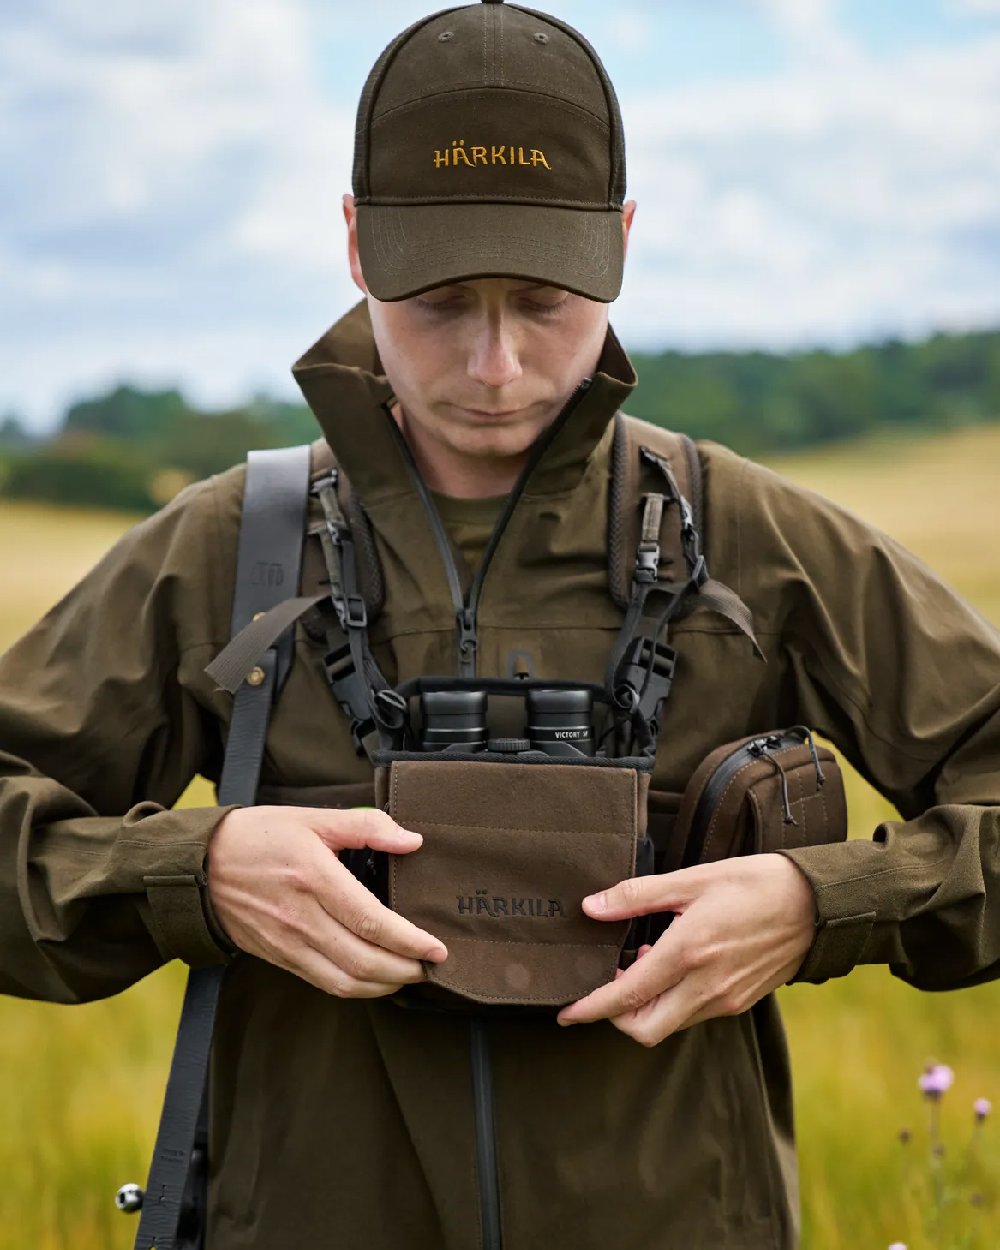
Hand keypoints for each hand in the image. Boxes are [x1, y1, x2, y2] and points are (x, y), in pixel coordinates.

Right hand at [206, 806, 447, 998]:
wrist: (199, 867)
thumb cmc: (259, 836)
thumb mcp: (312, 818)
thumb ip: (366, 826)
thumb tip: (411, 840)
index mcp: (314, 878)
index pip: (371, 921)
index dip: (410, 941)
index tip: (437, 947)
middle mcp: (302, 918)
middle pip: (363, 961)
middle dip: (405, 970)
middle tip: (432, 966)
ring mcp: (288, 943)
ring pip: (345, 981)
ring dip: (384, 986)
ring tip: (410, 974)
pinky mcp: (279, 958)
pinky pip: (324, 982)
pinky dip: (356, 987)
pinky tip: (376, 978)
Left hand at [556, 854, 816, 1045]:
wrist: (817, 905)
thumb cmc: (754, 883)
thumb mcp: (692, 879)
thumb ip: (637, 896)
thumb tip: (591, 907)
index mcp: (688, 952)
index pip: (627, 994)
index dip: (591, 1008)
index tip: (566, 1013)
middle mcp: (706, 986)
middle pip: (644, 1028)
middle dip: (615, 1016)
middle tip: (605, 983)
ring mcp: (725, 999)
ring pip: (669, 1024)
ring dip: (645, 1006)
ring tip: (641, 961)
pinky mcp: (740, 1002)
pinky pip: (693, 1015)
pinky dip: (672, 1001)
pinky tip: (673, 964)